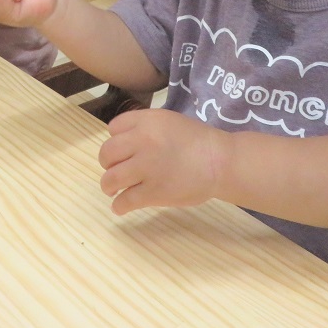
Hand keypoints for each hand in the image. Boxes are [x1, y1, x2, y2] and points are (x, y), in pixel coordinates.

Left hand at [98, 109, 227, 214]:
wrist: (220, 161)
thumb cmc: (197, 140)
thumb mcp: (167, 121)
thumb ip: (144, 127)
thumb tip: (121, 143)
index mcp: (146, 122)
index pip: (113, 128)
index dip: (116, 139)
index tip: (123, 149)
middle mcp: (142, 142)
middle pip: (107, 153)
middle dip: (107, 163)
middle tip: (115, 170)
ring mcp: (146, 168)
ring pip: (111, 179)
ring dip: (108, 185)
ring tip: (112, 189)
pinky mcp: (153, 192)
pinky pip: (125, 201)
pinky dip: (119, 206)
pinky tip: (121, 206)